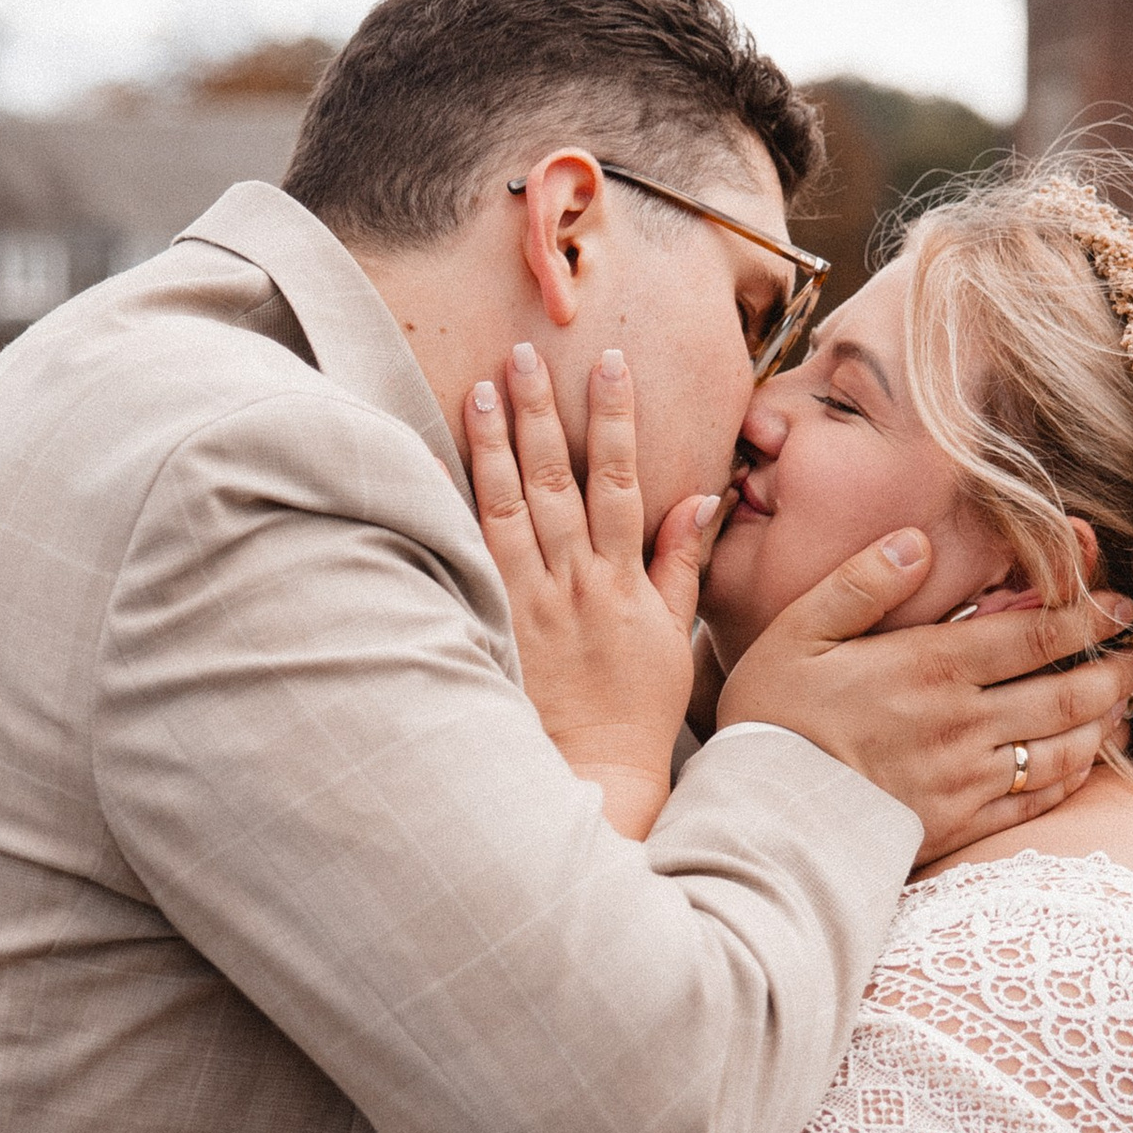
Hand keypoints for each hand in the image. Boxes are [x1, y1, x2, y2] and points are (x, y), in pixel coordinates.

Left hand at [464, 341, 720, 838]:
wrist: (593, 779)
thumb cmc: (634, 714)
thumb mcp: (674, 637)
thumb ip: (681, 564)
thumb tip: (699, 498)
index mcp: (623, 581)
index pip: (622, 481)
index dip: (616, 419)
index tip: (610, 363)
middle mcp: (575, 583)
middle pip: (557, 480)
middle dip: (542, 411)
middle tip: (524, 353)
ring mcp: (530, 603)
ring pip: (509, 508)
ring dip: (494, 444)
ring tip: (480, 389)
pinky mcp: (493, 625)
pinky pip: (468, 557)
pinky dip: (450, 509)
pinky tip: (432, 467)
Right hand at [716, 531, 1132, 860]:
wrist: (764, 824)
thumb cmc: (773, 721)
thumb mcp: (799, 634)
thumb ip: (861, 583)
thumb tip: (917, 542)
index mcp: (930, 666)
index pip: (1035, 635)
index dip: (1089, 617)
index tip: (1123, 604)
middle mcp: (963, 722)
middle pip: (1066, 693)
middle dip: (1116, 670)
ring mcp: (968, 779)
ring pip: (1063, 748)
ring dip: (1104, 723)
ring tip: (1127, 704)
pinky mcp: (962, 825)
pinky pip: (1036, 800)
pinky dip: (1072, 777)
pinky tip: (1085, 762)